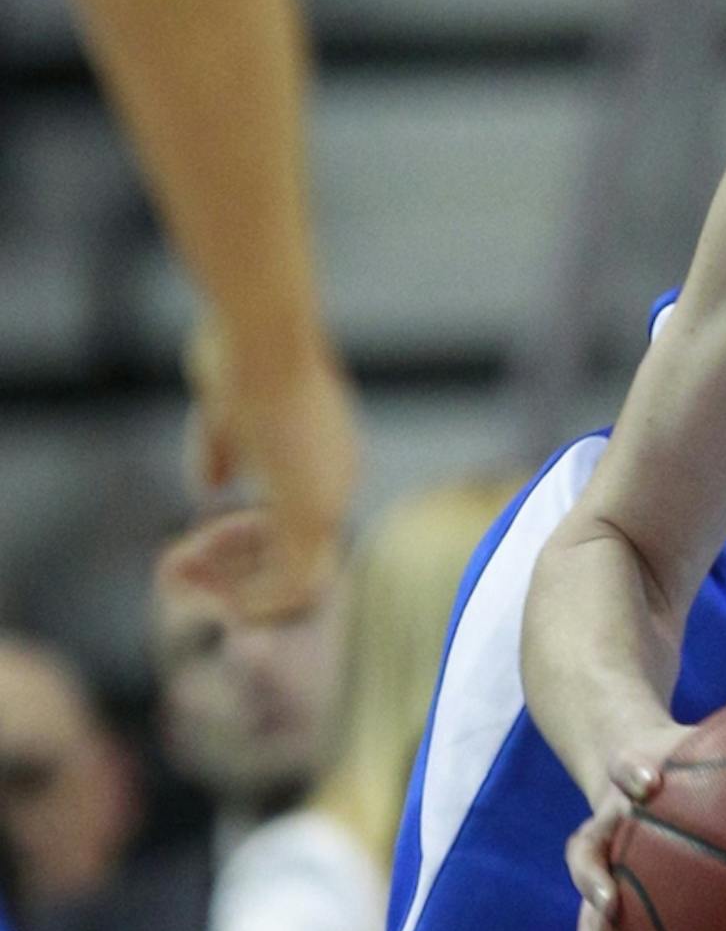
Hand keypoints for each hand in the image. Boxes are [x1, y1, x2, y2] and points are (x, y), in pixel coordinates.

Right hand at [159, 324, 358, 621]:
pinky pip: (290, 584)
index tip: (196, 542)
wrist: (263, 332)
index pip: (293, 523)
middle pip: (298, 559)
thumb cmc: (241, 352)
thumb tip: (213, 485)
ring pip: (293, 580)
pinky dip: (251, 598)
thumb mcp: (225, 407)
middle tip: (182, 569)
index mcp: (324, 455)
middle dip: (240, 575)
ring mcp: (330, 498)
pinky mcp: (312, 512)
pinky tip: (211, 589)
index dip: (244, 544)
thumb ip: (224, 450)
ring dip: (239, 590)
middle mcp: (338, 480)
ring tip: (184, 574)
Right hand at [564, 723, 696, 930]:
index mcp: (634, 774)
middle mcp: (610, 821)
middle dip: (592, 877)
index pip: (626, 766)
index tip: (651, 782)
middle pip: (586, 849)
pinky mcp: (606, 895)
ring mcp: (603, 861)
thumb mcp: (704, 731)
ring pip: (585, 912)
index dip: (633, 772)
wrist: (616, 754)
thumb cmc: (678, 752)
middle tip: (606, 906)